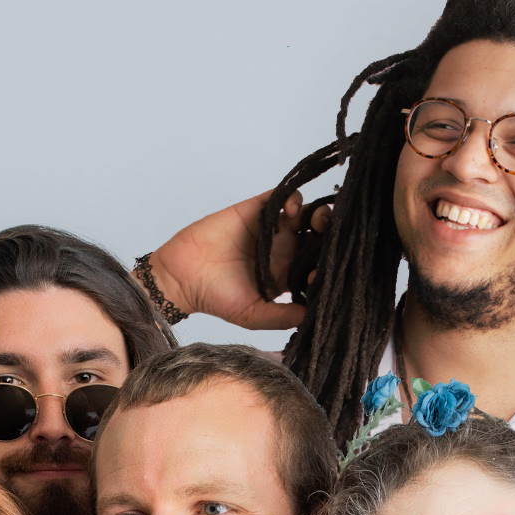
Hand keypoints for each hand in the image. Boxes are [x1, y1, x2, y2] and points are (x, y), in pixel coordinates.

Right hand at [148, 192, 326, 331]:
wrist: (183, 278)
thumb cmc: (216, 299)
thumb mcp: (253, 315)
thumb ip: (282, 316)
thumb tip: (312, 316)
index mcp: (286, 274)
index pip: (318, 264)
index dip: (328, 265)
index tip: (322, 273)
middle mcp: (283, 249)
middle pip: (318, 236)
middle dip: (330, 234)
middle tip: (331, 237)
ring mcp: (270, 229)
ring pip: (305, 214)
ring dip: (317, 214)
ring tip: (316, 221)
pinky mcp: (255, 210)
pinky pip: (280, 197)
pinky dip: (292, 199)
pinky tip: (292, 209)